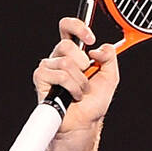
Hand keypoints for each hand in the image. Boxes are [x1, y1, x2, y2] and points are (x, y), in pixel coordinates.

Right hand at [33, 17, 120, 137]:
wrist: (84, 123)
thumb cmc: (94, 102)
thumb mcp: (110, 77)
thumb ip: (110, 57)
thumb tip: (100, 47)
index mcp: (73, 53)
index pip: (68, 28)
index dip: (77, 27)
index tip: (91, 39)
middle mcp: (58, 58)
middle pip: (66, 44)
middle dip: (83, 64)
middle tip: (86, 77)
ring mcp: (48, 68)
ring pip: (66, 63)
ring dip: (80, 81)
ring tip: (80, 92)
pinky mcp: (41, 79)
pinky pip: (59, 75)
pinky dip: (71, 88)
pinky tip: (71, 96)